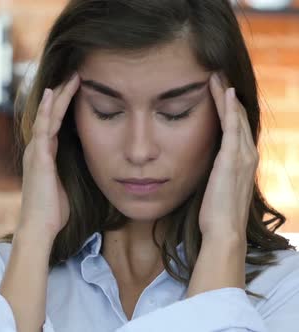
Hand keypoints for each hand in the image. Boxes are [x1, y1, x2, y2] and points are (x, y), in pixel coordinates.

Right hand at [16, 72, 80, 242]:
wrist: (40, 228)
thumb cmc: (55, 213)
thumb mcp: (68, 186)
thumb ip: (75, 173)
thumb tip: (95, 166)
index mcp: (45, 156)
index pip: (56, 124)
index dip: (66, 106)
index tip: (79, 90)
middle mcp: (37, 150)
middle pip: (51, 114)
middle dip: (64, 94)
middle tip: (77, 73)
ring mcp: (36, 151)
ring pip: (47, 115)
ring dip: (59, 95)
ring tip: (72, 76)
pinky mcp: (38, 156)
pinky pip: (43, 127)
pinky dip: (47, 108)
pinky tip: (53, 92)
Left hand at [198, 73, 257, 241]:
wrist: (224, 232)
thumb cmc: (215, 214)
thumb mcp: (215, 186)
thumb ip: (213, 171)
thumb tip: (202, 164)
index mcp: (243, 161)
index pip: (235, 126)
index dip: (227, 107)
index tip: (216, 89)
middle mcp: (248, 154)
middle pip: (238, 116)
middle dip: (227, 94)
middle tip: (216, 73)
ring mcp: (242, 156)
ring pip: (236, 117)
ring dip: (226, 95)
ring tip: (216, 75)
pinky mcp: (232, 159)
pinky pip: (232, 127)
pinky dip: (229, 108)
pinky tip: (225, 92)